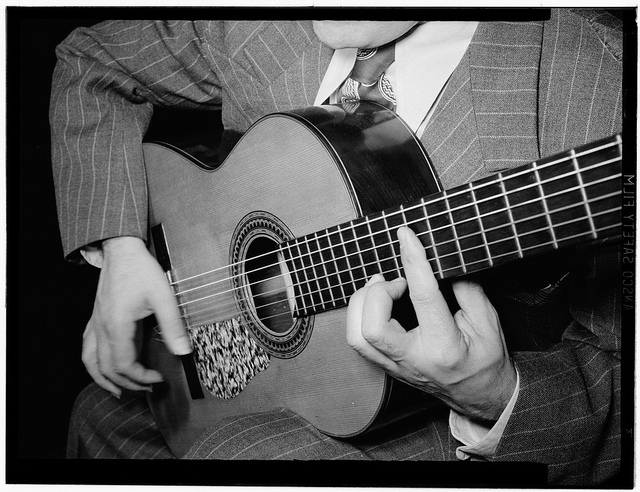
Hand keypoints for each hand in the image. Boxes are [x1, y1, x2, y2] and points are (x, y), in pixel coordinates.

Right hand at [81, 236, 191, 396]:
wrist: (121, 249)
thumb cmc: (141, 270)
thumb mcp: (163, 297)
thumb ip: (173, 326)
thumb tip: (183, 351)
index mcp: (116, 326)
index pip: (124, 365)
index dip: (141, 377)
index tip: (160, 378)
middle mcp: (101, 328)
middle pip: (106, 369)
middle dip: (127, 383)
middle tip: (147, 388)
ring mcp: (95, 323)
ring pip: (90, 361)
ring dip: (104, 379)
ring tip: (120, 391)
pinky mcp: (96, 318)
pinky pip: (88, 348)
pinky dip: (94, 364)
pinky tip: (104, 367)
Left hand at [346, 227, 516, 421]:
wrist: (480, 397)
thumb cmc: (486, 360)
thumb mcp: (488, 322)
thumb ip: (467, 289)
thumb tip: (441, 262)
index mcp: (444, 346)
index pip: (423, 297)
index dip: (413, 261)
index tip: (407, 236)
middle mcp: (414, 360)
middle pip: (372, 326)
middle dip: (377, 292)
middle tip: (396, 280)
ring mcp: (396, 366)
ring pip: (357, 337)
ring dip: (361, 304)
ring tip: (380, 286)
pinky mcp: (387, 367)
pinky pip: (359, 341)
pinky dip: (359, 315)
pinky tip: (374, 301)